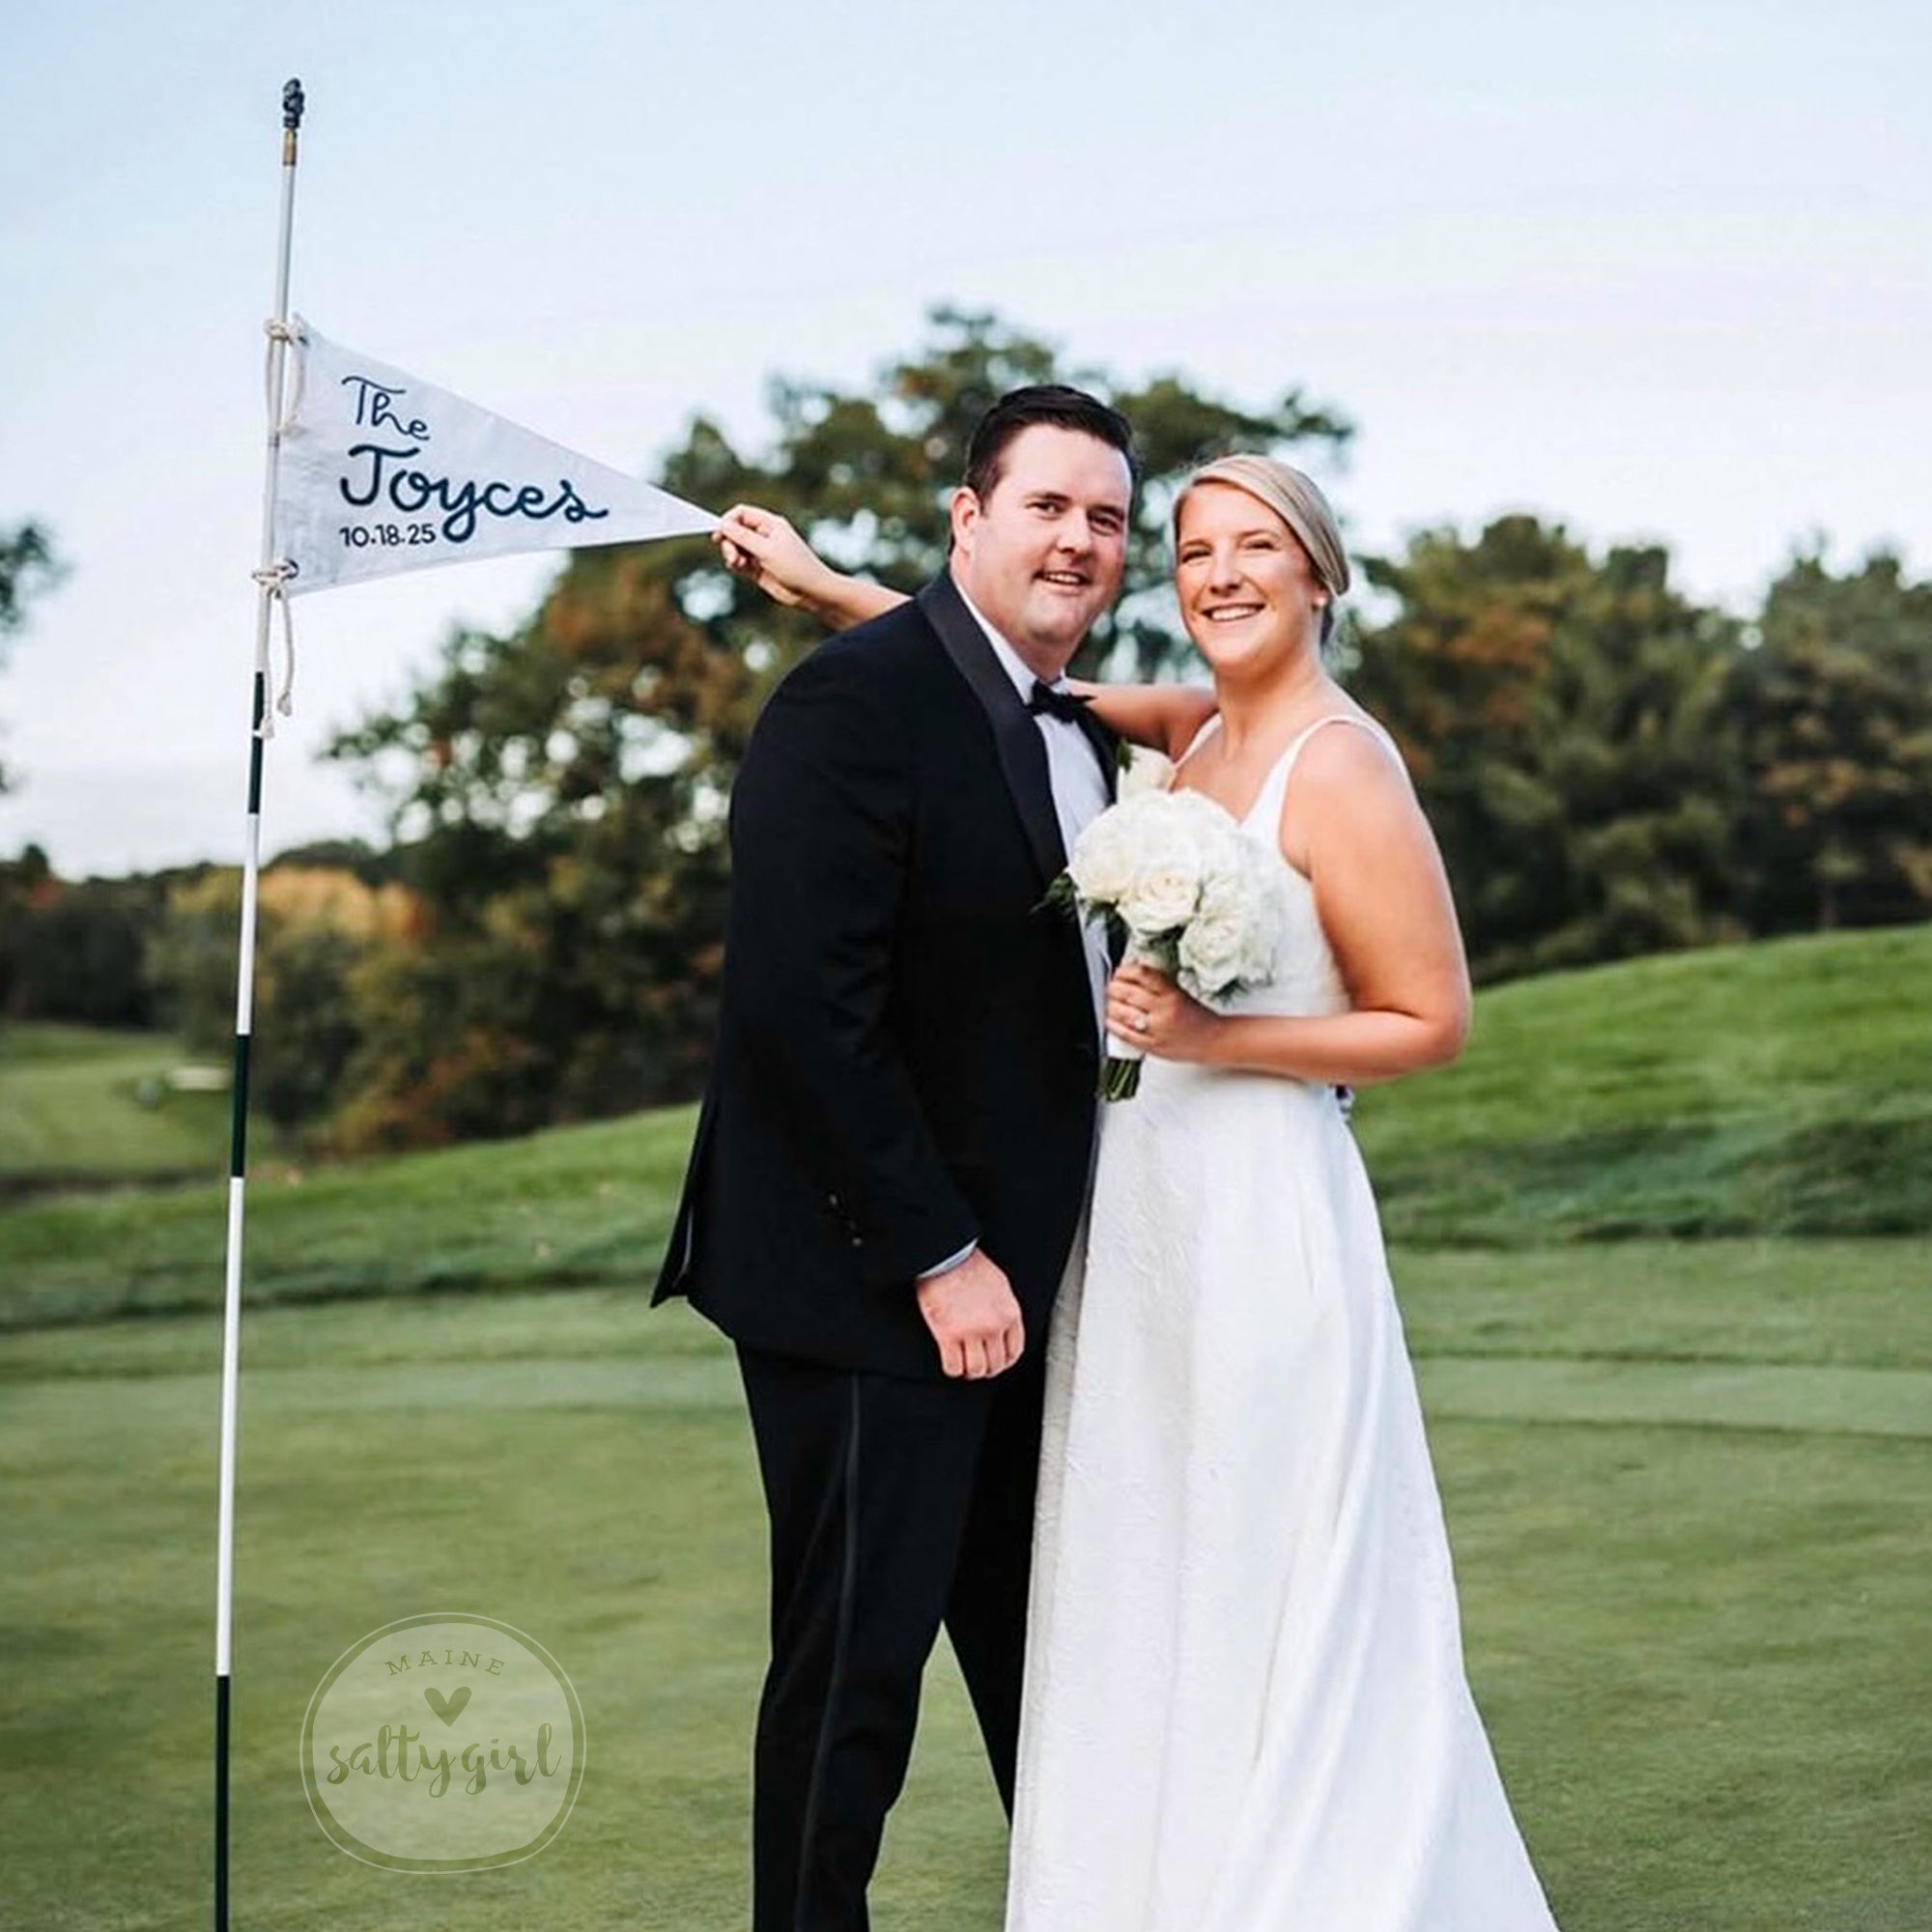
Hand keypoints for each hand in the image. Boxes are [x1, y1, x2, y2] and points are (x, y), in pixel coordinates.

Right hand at [714, 504, 832, 610]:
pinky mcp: (758, 568)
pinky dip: (735, 564)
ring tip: (736, 564)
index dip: (728, 521)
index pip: (742, 513)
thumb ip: (744, 537)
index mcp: (770, 524)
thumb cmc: (796, 567)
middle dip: (729, 541)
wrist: (812, 592)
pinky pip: (739, 561)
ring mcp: (760, 552)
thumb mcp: (767, 550)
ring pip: (735, 547)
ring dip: (731, 554)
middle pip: (735, 530)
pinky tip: (738, 568)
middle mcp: (764, 536)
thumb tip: (724, 524)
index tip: (720, 533)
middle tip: (732, 555)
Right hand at [916, 1249, 1024, 1379]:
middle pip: (996, 1364)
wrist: (947, 1256)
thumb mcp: (1000, 1285)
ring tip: (964, 1366)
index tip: (998, 1362)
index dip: (1005, 1361)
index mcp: (1010, 1313)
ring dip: (970, 1372)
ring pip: (976, 1370)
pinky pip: (953, 1366)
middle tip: (978, 1366)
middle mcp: (994, 1326)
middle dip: (987, 1369)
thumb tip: (1003, 1328)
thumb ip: (1004, 1309)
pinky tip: (950, 1363)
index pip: (1015, 1351)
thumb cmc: (970, 1265)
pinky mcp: (948, 1335)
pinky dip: (952, 1369)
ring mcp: (971, 1332)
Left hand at [1106, 961, 1219, 1062]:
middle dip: (1113, 988)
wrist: (1214, 1041)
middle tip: (1112, 987)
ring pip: (1123, 1014)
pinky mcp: (1152, 1046)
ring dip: (1111, 1006)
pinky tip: (1111, 1020)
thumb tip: (1133, 976)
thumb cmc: (1199, 1018)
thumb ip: (1158, 986)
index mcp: (1172, 994)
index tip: (1119, 972)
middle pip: (1128, 993)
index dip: (1125, 971)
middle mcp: (1164, 1011)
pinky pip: (1126, 1035)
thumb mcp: (1181, 993)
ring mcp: (1157, 1030)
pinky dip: (1114, 1026)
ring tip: (1111, 1003)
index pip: (1142, 975)